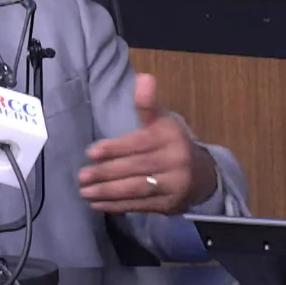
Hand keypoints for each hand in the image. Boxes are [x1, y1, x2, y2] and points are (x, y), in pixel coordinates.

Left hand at [77, 74, 217, 214]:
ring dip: (107, 192)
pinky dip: (117, 206)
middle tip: (82, 176)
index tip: (92, 152)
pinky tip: (98, 204)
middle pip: (135, 168)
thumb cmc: (172, 144)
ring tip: (85, 192)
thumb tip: (143, 78)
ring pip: (136, 189)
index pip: (139, 143)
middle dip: (106, 173)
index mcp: (170, 136)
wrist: (203, 175)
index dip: (115, 148)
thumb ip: (147, 104)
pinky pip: (140, 205)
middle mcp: (175, 161)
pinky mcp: (170, 205)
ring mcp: (174, 185)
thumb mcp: (162, 121)